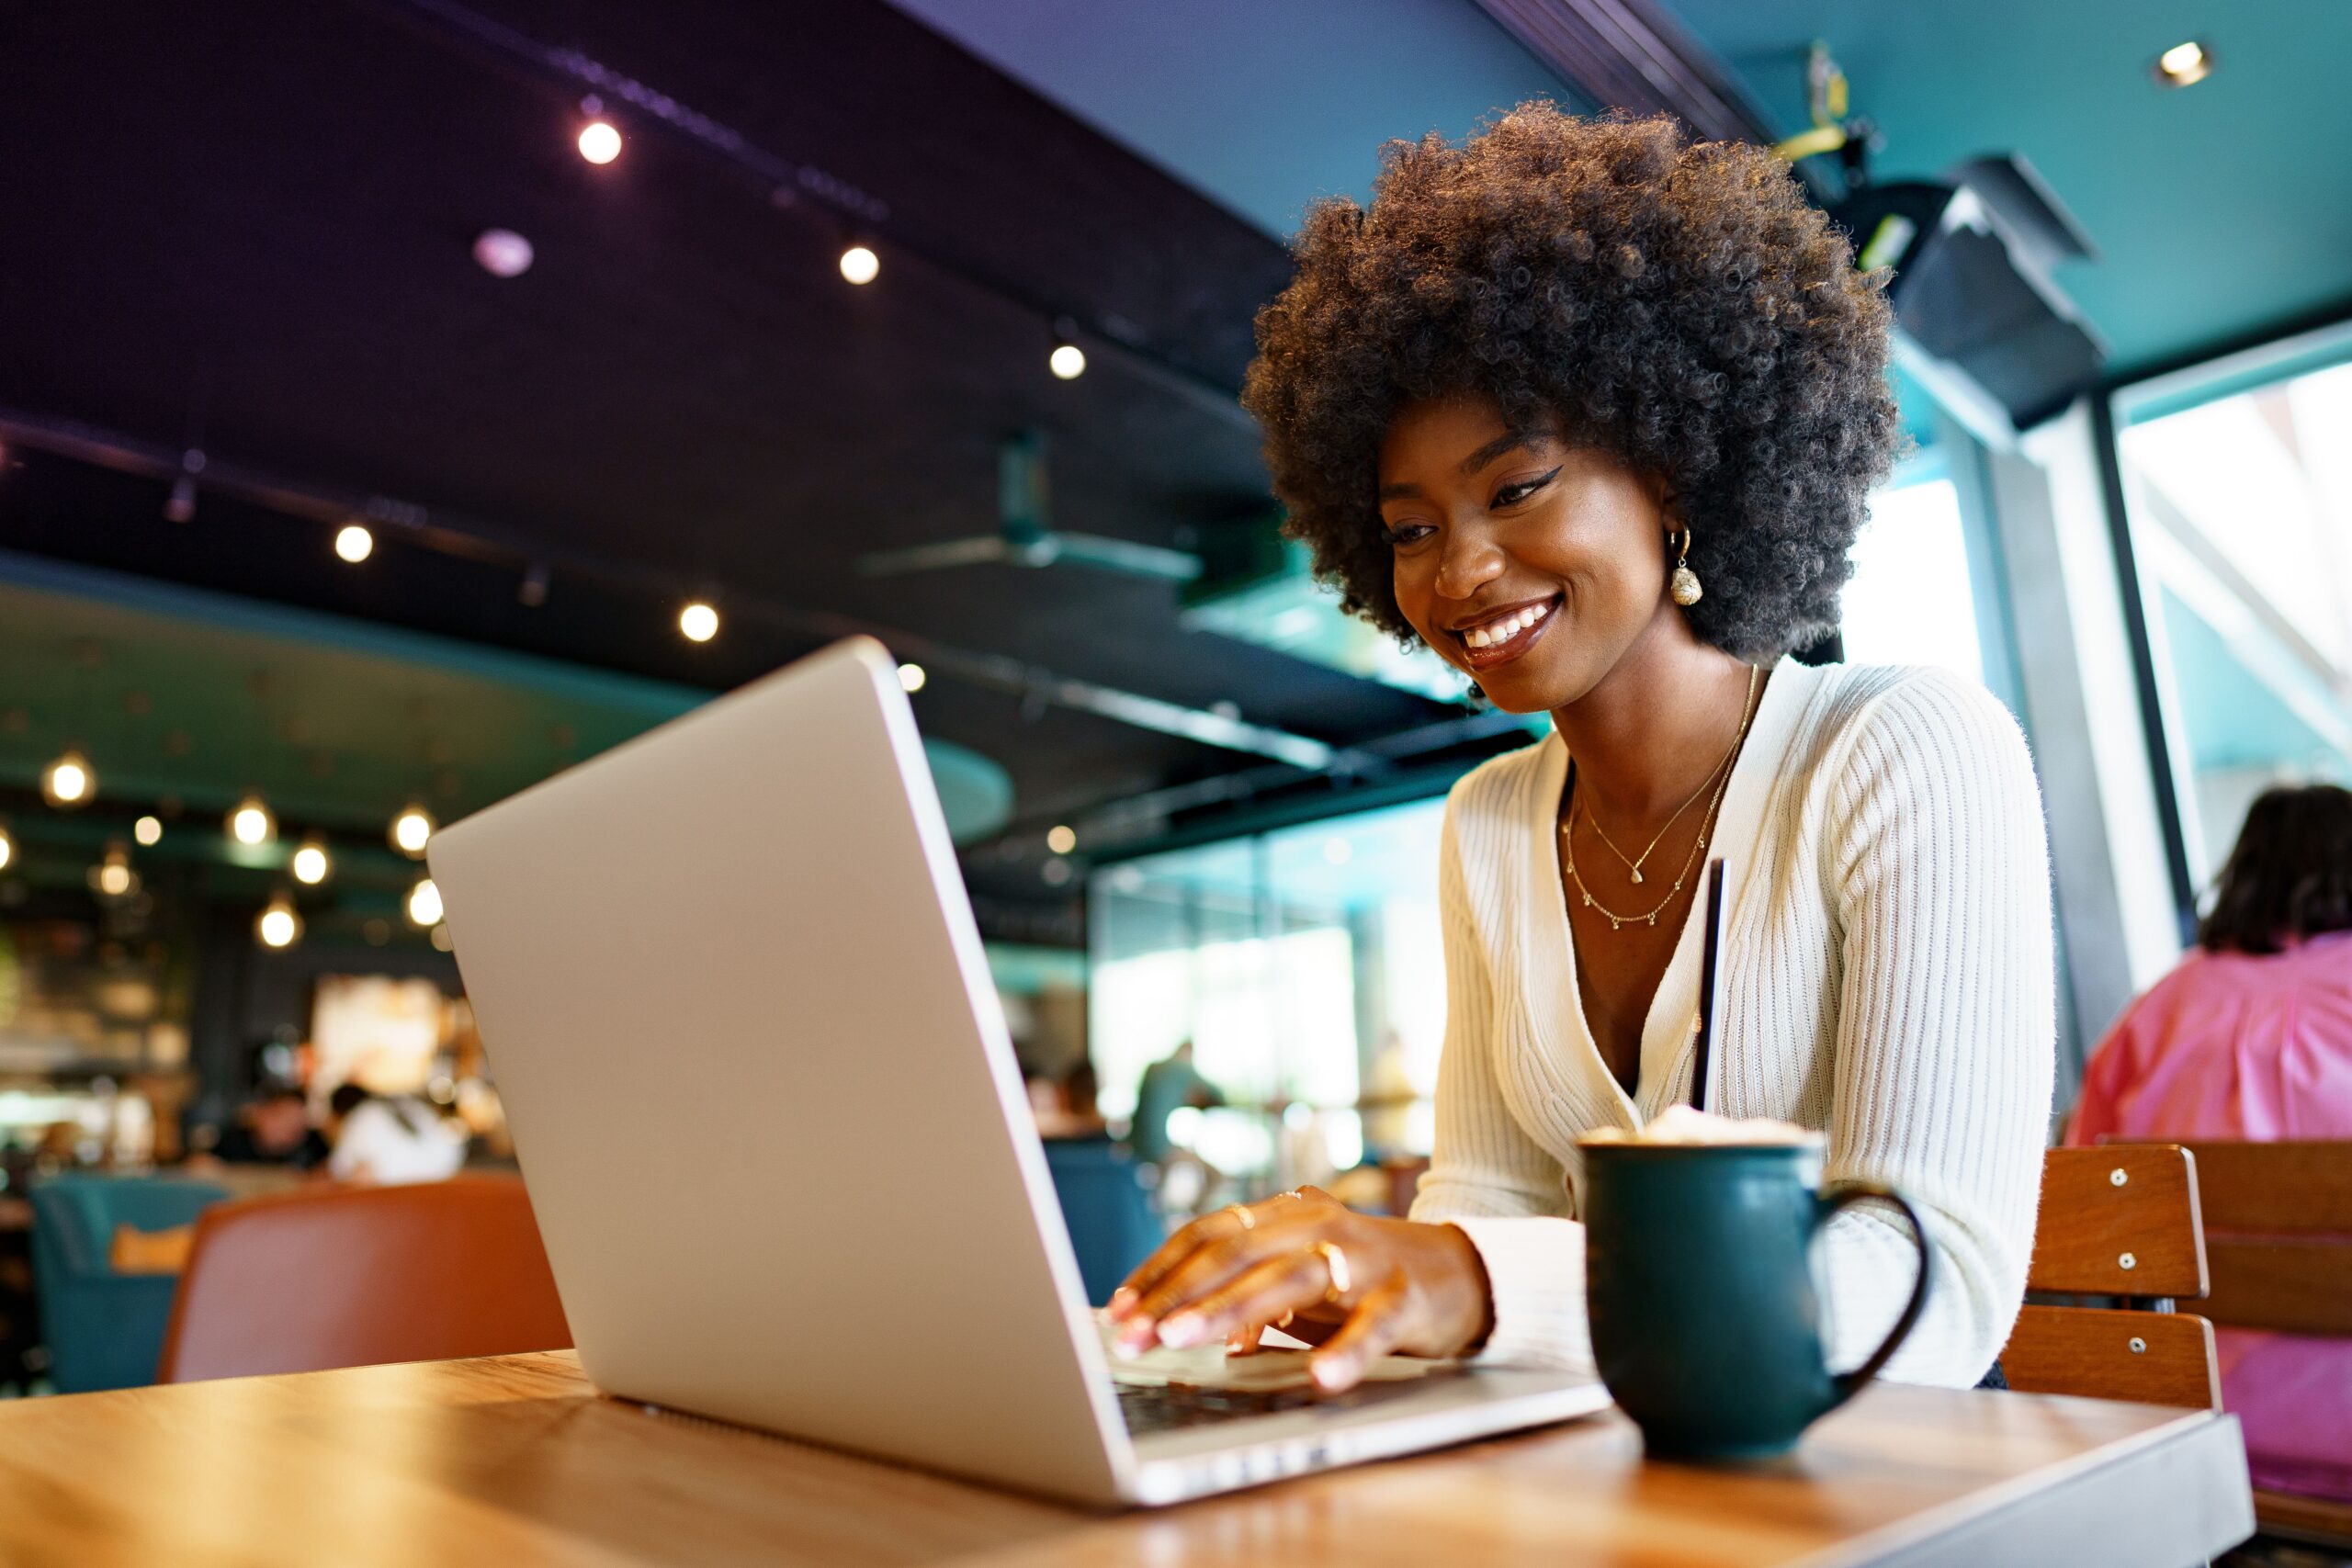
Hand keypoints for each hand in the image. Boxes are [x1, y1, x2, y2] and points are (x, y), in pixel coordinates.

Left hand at [1104, 1187, 1491, 1391]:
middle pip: (1236, 1252)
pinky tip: (1319, 1380)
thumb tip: (1183, 1328)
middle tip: (1133, 1333)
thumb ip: (1242, 1297)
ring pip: (1289, 1278)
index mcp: (1285, 1215)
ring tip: (1185, 1339)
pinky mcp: (1407, 1298)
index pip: (1208, 1233)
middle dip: (1177, 1295)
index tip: (1117, 1309)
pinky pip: (1372, 1325)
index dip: (1159, 1270)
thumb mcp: (1296, 1280)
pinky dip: (1346, 1352)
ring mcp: (1364, 1259)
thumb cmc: (1358, 1278)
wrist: (1458, 1271)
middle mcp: (1318, 1225)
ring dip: (1230, 1310)